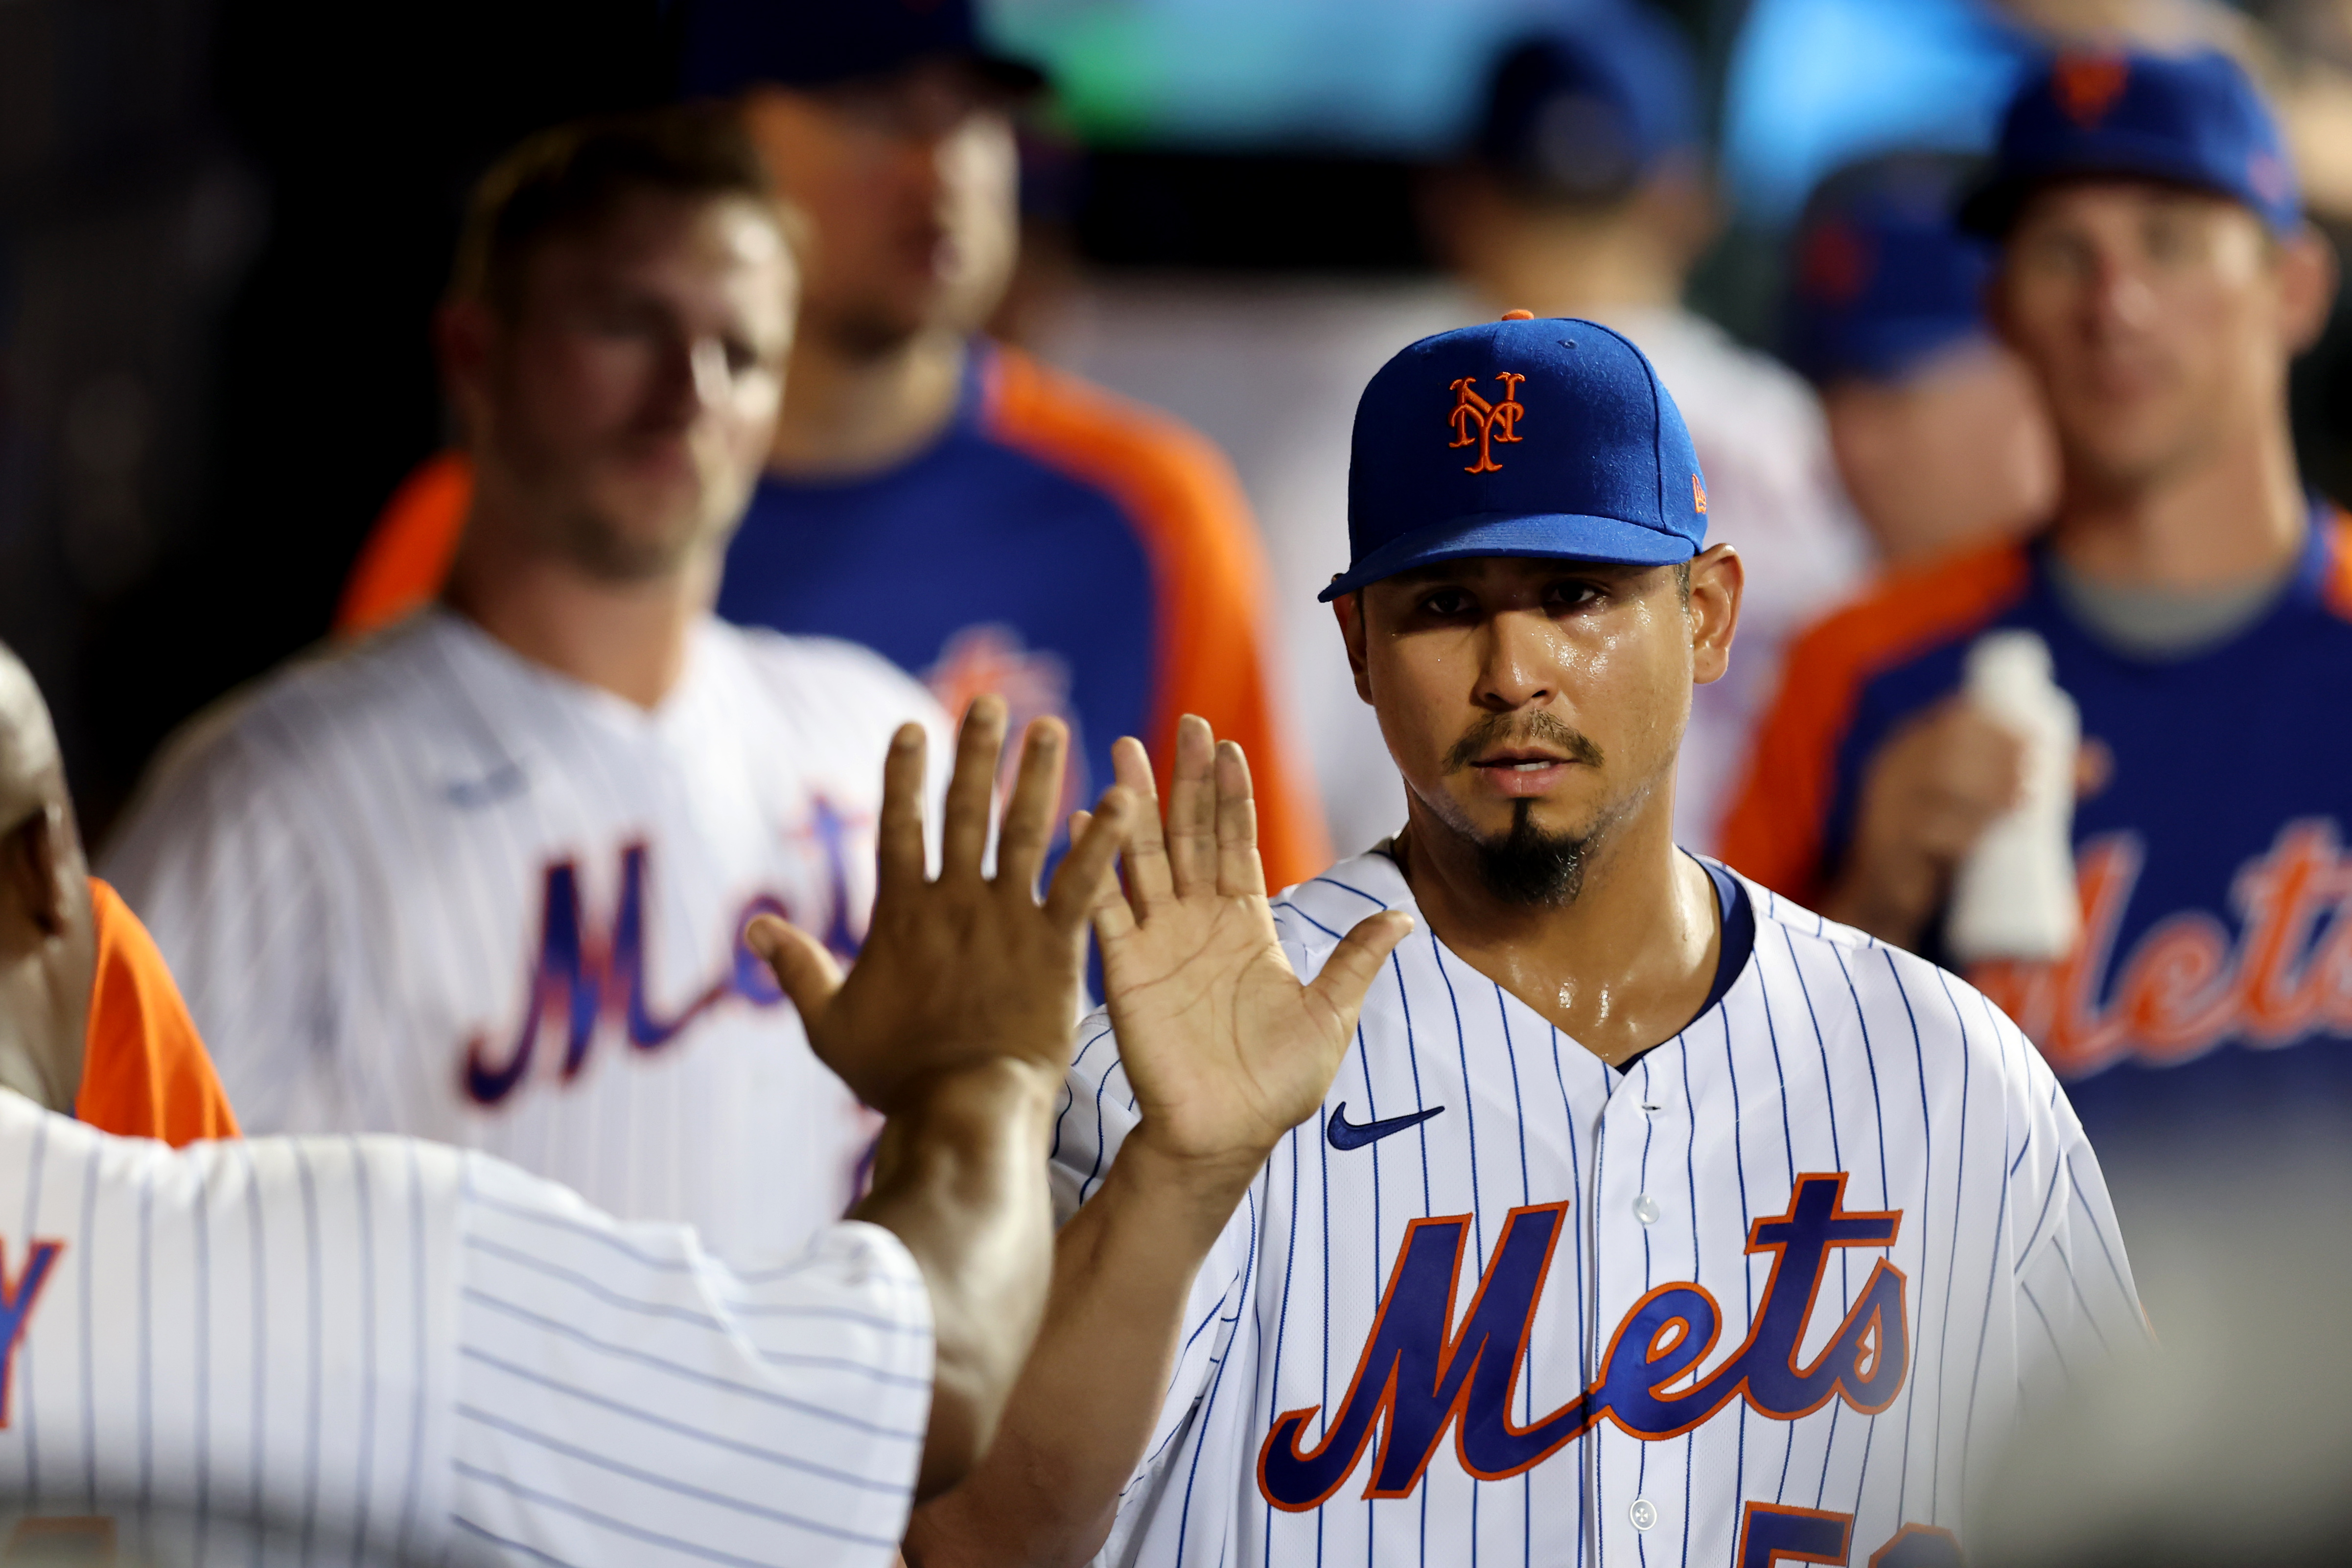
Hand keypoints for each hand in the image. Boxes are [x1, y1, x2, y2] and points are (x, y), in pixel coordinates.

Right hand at [748, 696, 1134, 1114]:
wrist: (963, 1112)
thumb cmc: (895, 1078)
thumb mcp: (830, 1024)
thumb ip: (799, 967)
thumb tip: (754, 927)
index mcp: (901, 915)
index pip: (899, 827)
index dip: (903, 776)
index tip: (911, 727)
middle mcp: (956, 903)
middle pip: (966, 812)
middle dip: (976, 753)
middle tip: (992, 703)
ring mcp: (1008, 920)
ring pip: (1025, 831)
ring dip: (1037, 775)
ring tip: (1050, 726)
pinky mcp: (1056, 947)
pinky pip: (1084, 881)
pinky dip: (1103, 839)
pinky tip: (1125, 800)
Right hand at [1081, 717, 1411, 1187]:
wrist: (1225, 1135)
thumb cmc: (1278, 1083)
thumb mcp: (1330, 1017)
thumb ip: (1355, 962)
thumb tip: (1404, 918)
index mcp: (1246, 925)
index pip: (1238, 844)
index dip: (1233, 797)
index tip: (1229, 747)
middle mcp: (1198, 922)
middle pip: (1190, 834)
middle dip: (1187, 780)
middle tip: (1185, 724)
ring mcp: (1159, 941)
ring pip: (1146, 857)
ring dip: (1136, 806)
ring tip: (1127, 751)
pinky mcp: (1125, 969)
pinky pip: (1107, 908)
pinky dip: (1095, 865)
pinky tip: (1086, 822)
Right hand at [1824, 698, 2024, 947]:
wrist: (1884, 899)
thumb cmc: (1939, 842)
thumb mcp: (1975, 806)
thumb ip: (2029, 784)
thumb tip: (2097, 764)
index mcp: (1910, 748)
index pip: (1953, 719)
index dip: (1996, 725)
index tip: (2034, 744)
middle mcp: (1891, 771)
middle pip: (1947, 749)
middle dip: (1996, 758)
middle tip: (2035, 782)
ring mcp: (1884, 810)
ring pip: (1937, 788)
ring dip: (1985, 792)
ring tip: (2021, 806)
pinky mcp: (1886, 852)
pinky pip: (1922, 836)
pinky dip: (1959, 834)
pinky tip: (1981, 839)